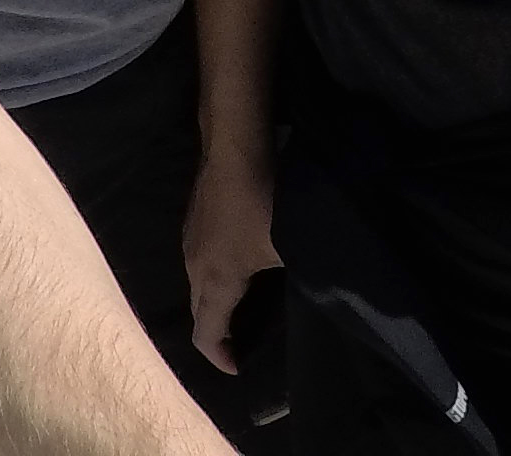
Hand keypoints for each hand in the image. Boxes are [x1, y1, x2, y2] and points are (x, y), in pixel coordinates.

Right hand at [182, 144, 280, 373]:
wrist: (236, 143)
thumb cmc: (262, 199)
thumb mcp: (288, 244)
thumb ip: (300, 275)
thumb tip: (320, 292)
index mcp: (215, 281)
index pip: (205, 334)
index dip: (219, 357)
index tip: (238, 367)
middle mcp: (194, 264)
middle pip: (199, 312)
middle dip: (218, 332)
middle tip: (245, 341)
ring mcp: (190, 237)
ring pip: (197, 282)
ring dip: (216, 300)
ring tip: (244, 305)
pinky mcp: (195, 215)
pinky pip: (200, 258)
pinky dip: (216, 273)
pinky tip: (239, 262)